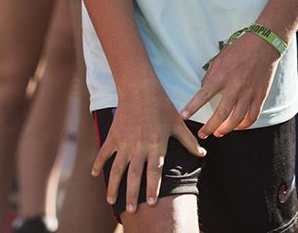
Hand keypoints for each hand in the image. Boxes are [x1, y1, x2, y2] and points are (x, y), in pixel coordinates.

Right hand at [94, 84, 203, 214]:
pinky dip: (98, 164)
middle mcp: (140, 146)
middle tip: (130, 210)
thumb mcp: (177, 123)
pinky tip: (94, 175)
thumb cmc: (161, 105)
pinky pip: (104, 153)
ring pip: (117, 169)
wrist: (140, 88)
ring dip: (114, 186)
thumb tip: (203, 153)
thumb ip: (189, 141)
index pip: (154, 172)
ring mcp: (125, 142)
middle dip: (132, 194)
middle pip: (134, 175)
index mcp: (156, 145)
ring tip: (111, 201)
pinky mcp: (114, 136)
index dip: (152, 188)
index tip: (151, 203)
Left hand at [181, 29, 280, 137]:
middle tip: (202, 135)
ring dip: (226, 129)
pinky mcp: (260, 95)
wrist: (264, 44)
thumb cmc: (239, 49)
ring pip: (237, 119)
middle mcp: (236, 86)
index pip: (203, 95)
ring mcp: (249, 93)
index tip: (183, 117)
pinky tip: (237, 126)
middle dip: (209, 127)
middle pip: (221, 114)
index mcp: (222, 76)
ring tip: (218, 133)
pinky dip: (244, 125)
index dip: (192, 108)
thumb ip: (210, 76)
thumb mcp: (219, 59)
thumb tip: (203, 90)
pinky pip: (252, 116)